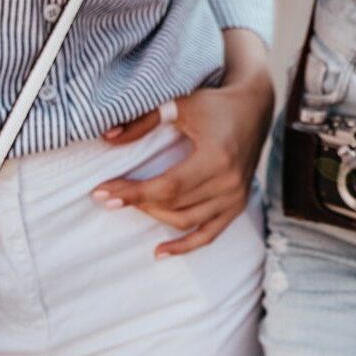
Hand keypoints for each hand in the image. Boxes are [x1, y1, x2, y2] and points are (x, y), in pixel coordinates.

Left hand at [94, 75, 274, 257]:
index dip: (133, 192)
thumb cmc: (214, 103)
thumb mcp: (180, 104)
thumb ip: (143, 120)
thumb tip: (107, 138)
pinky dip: (185, 246)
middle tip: (107, 196)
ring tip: (131, 205)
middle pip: (174, 204)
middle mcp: (230, 182)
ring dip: (154, 216)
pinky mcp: (237, 205)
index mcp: (218, 157)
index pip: (168, 186)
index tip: (102, 193)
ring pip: (186, 220)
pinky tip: (160, 252)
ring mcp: (236, 197)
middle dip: (137, 202)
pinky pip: (209, 234)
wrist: (253, 108)